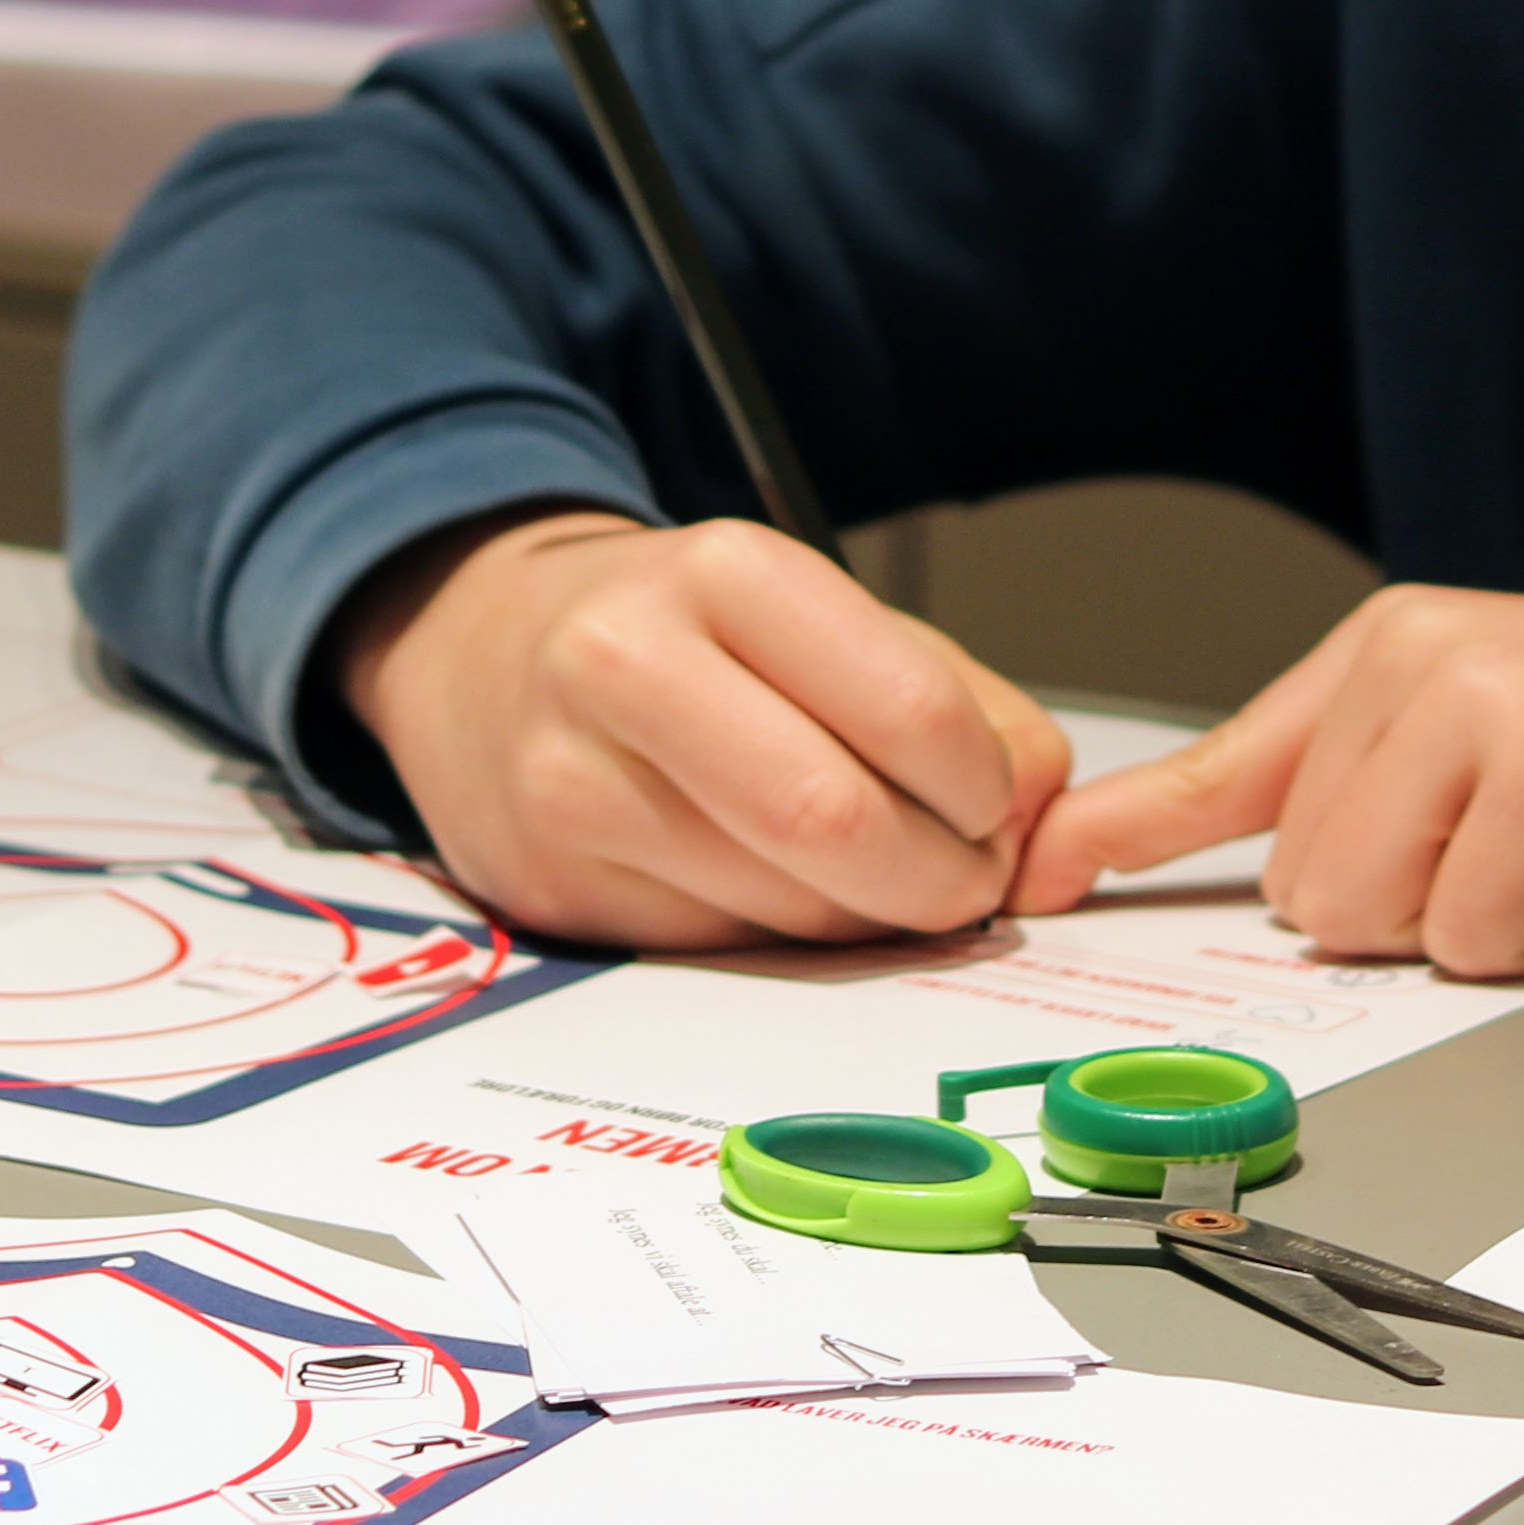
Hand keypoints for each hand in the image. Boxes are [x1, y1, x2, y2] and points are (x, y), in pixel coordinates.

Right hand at [338, 508, 1074, 951]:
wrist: (478, 649)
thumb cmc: (684, 632)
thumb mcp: (822, 616)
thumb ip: (960, 703)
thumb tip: (1044, 818)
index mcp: (721, 573)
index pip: (909, 711)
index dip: (987, 788)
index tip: (1000, 807)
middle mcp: (626, 668)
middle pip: (838, 824)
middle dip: (942, 878)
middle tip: (971, 880)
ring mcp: (573, 785)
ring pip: (787, 906)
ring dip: (874, 920)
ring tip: (885, 880)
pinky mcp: (551, 888)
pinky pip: (723, 950)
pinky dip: (789, 939)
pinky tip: (785, 890)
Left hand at [1020, 586, 1523, 975]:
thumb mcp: (1488, 749)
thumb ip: (1373, 801)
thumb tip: (1276, 896)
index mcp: (1387, 652)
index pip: (1221, 761)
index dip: (1122, 831)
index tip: (1037, 874)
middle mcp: (1414, 658)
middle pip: (1308, 890)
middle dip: (1417, 913)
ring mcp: (1478, 702)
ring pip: (1378, 916)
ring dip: (1482, 928)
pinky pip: (1476, 933)